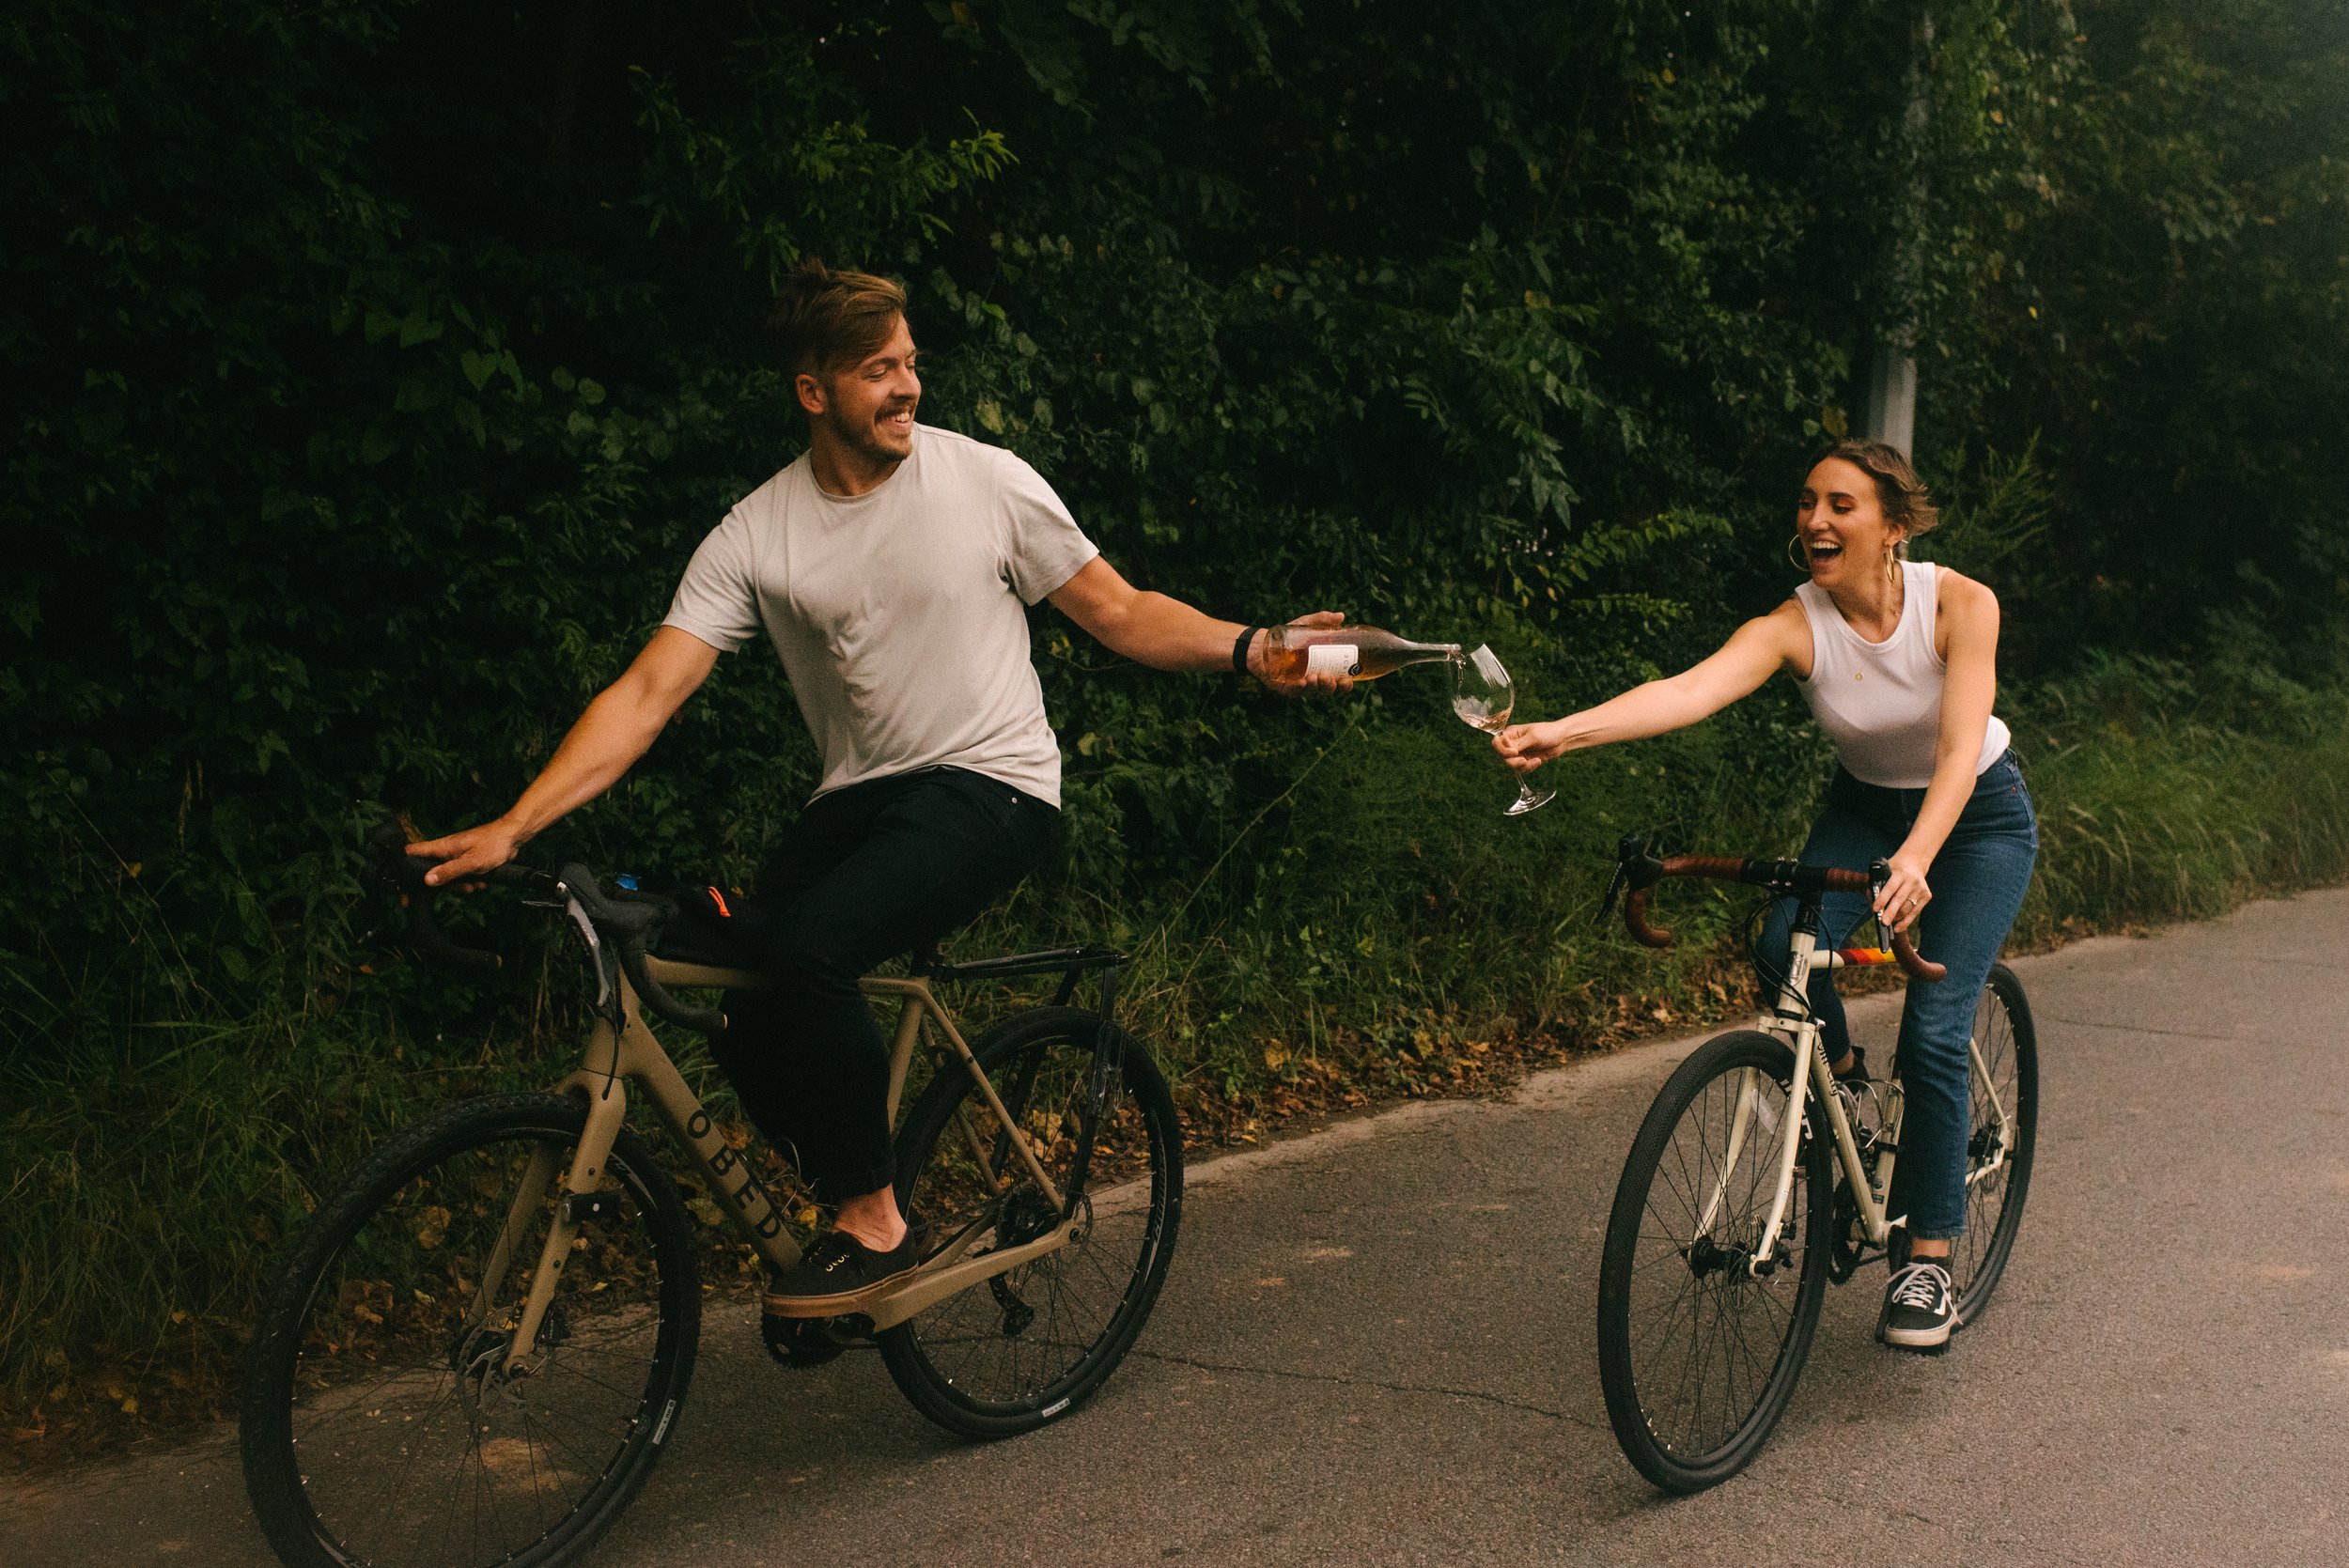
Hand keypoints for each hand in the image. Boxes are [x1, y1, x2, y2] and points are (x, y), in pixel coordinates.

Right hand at [408, 819, 524, 887]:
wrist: (512, 838)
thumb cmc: (493, 844)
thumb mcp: (471, 862)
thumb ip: (449, 872)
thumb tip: (427, 880)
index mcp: (442, 847)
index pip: (413, 853)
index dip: (404, 868)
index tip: (404, 886)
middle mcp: (445, 851)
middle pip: (430, 872)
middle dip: (443, 885)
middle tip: (459, 888)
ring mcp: (455, 856)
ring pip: (447, 876)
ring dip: (460, 884)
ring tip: (474, 885)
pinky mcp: (465, 861)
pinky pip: (460, 876)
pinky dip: (469, 881)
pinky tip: (480, 882)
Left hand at [1248, 610, 1355, 695]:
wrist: (1263, 643)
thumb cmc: (1288, 636)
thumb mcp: (1306, 625)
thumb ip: (1322, 620)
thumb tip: (1341, 616)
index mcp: (1322, 670)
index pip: (1338, 683)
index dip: (1344, 686)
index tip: (1348, 680)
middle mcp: (1312, 681)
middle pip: (1326, 690)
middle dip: (1330, 686)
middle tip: (1328, 676)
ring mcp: (1298, 685)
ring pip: (1311, 692)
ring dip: (1316, 687)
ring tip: (1315, 676)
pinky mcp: (1283, 687)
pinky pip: (1292, 692)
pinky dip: (1298, 689)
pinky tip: (1301, 682)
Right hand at [1493, 719, 1567, 774]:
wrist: (1562, 740)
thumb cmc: (1548, 732)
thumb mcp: (1533, 737)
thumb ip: (1519, 744)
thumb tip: (1509, 751)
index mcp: (1511, 733)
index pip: (1497, 743)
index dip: (1502, 750)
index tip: (1515, 752)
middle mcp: (1512, 744)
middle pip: (1502, 757)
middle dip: (1512, 762)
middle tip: (1523, 761)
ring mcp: (1518, 753)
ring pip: (1510, 765)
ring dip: (1522, 766)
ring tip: (1535, 761)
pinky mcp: (1525, 761)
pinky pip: (1520, 769)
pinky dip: (1529, 768)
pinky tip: (1538, 761)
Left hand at [1873, 852, 1932, 934]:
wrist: (1915, 862)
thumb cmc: (1894, 869)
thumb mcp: (1884, 870)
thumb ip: (1877, 884)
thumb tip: (1872, 902)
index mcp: (1900, 873)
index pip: (1890, 888)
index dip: (1882, 899)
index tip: (1875, 909)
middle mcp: (1912, 881)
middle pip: (1900, 900)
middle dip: (1890, 913)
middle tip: (1883, 923)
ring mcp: (1921, 889)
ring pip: (1907, 908)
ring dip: (1896, 917)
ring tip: (1887, 922)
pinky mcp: (1927, 896)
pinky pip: (1915, 912)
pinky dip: (1906, 921)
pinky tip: (1898, 926)